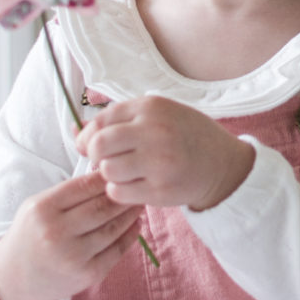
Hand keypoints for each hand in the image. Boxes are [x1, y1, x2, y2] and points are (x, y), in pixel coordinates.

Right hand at [0, 171, 142, 299]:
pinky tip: (135, 224)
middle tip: (137, 185)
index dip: (107, 177)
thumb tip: (106, 175)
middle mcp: (56, 233)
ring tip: (138, 202)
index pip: (85, 186)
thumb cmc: (31, 234)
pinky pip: (117, 250)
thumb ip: (68, 191)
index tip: (119, 171)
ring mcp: (73, 256)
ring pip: (112, 227)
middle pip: (101, 207)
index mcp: (43, 210)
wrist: (17, 278)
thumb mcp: (38, 206)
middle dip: (123, 195)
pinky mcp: (87, 275)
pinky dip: (130, 235)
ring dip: (130, 213)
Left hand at [75, 94, 255, 211]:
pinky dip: (119, 192)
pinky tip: (134, 186)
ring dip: (109, 175)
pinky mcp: (160, 189)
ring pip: (107, 170)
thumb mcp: (159, 114)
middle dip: (94, 156)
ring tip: (125, 174)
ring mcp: (159, 161)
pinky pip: (119, 192)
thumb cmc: (186, 136)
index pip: (101, 121)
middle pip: (99, 146)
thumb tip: (76, 132)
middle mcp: (155, 131)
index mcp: (151, 107)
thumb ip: (122, 120)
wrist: (223, 164)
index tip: (88, 147)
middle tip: (105, 161)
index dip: (87, 137)